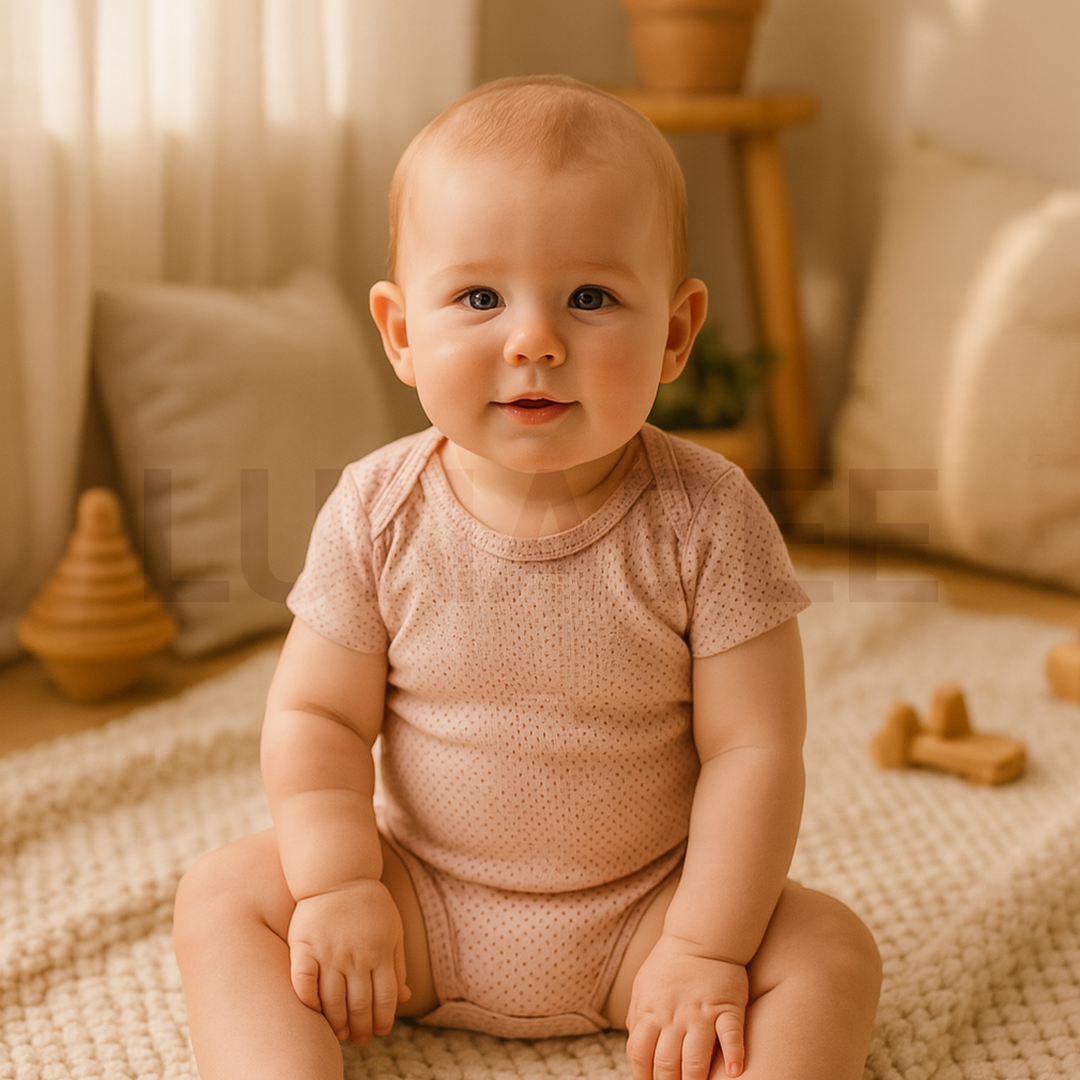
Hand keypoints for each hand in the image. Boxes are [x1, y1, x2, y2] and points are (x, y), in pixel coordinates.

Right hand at [287, 879, 410, 1045]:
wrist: (338, 873)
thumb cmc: (370, 903)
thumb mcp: (394, 929)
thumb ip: (399, 963)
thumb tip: (405, 997)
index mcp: (380, 952)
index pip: (384, 998)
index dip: (383, 1020)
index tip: (380, 1032)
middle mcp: (355, 956)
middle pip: (359, 1004)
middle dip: (361, 1028)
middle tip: (358, 1040)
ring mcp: (328, 951)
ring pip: (331, 999)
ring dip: (336, 1022)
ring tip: (340, 1034)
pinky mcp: (304, 946)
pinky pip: (302, 980)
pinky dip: (307, 999)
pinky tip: (313, 1010)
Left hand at [626, 934, 748, 1079]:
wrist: (701, 934)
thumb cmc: (669, 963)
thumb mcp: (643, 986)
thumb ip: (637, 1017)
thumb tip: (634, 1050)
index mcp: (650, 1011)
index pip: (640, 1055)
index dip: (641, 1077)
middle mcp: (673, 1016)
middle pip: (666, 1063)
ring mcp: (701, 1013)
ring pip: (696, 1058)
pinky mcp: (727, 1008)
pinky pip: (731, 1036)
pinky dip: (734, 1056)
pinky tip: (735, 1073)